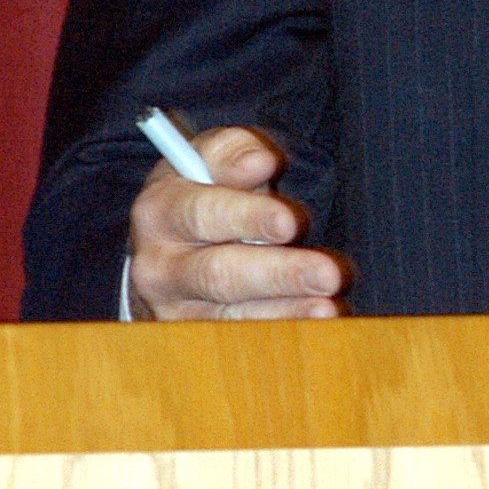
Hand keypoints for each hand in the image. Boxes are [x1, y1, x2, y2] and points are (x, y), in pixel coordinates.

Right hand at [126, 127, 347, 319]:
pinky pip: (243, 338)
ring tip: (329, 304)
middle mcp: (158, 265)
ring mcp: (175, 308)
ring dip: (287, 311)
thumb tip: (259, 161)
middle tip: (327, 273)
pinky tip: (319, 319)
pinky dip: (284, 329)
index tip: (288, 221)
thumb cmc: (205, 194)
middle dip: (278, 273)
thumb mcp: (210, 160)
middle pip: (220, 273)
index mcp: (159, 211)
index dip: (247, 216)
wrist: (170, 247)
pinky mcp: (195, 336)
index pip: (203, 213)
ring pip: (234, 314)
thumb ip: (236, 151)